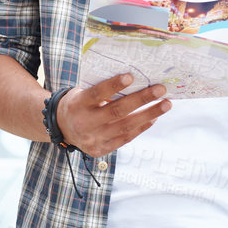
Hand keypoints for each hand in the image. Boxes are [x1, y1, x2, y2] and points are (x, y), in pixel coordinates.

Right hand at [55, 74, 169, 156]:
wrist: (62, 128)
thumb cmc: (78, 103)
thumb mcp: (81, 93)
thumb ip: (101, 90)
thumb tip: (133, 81)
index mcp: (77, 105)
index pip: (96, 94)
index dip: (113, 86)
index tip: (130, 76)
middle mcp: (84, 124)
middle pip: (116, 111)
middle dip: (141, 99)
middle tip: (160, 89)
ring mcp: (93, 140)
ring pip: (125, 126)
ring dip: (149, 114)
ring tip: (166, 104)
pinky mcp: (101, 150)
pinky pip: (125, 138)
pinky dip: (141, 127)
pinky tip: (154, 117)